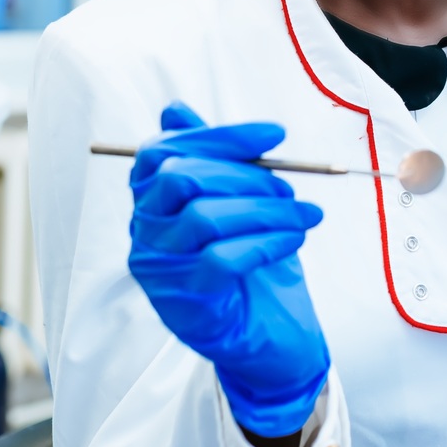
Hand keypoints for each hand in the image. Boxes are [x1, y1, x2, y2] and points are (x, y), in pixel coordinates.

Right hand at [126, 102, 330, 438]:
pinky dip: (266, 242)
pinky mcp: (185, 303)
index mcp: (149, 200)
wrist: (267, 337)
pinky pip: (221, 259)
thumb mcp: (233, 202)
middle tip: (290, 188)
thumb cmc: (249, 264)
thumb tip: (174, 109)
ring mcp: (159, 270)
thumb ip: (209, 158)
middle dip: (246, 175)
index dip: (220, 136)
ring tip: (303, 215)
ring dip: (266, 209)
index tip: (275, 134)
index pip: (163, 151)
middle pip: (179, 178)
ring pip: (203, 218)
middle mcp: (143, 233)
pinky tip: (293, 239)